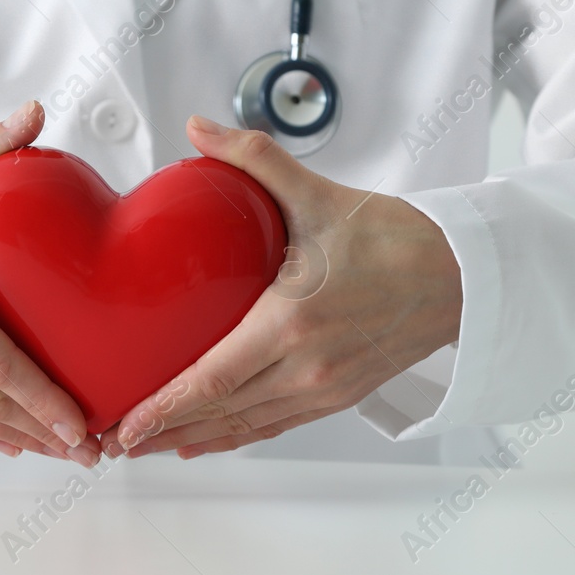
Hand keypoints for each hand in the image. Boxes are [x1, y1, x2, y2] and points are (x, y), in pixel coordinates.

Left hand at [107, 116, 462, 458]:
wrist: (460, 273)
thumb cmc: (394, 237)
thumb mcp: (316, 193)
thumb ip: (252, 158)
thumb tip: (198, 128)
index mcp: (294, 320)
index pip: (215, 378)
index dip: (165, 406)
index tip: (126, 422)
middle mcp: (308, 365)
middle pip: (221, 413)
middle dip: (162, 432)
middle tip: (114, 441)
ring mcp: (326, 388)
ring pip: (247, 427)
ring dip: (193, 440)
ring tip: (146, 446)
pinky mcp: (340, 395)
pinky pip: (276, 425)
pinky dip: (236, 437)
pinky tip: (204, 440)